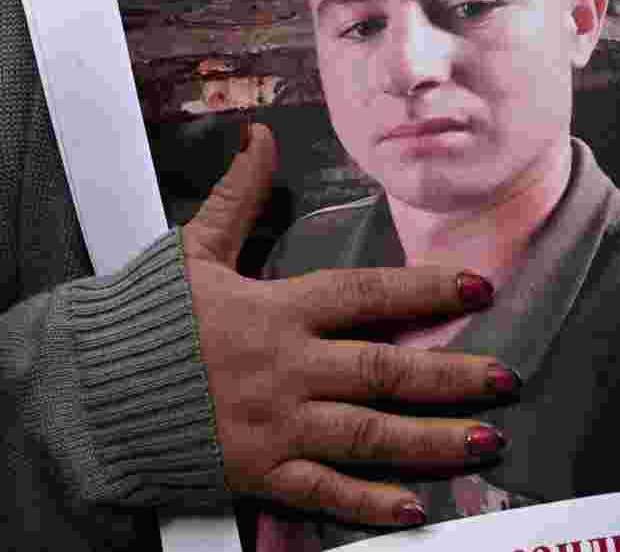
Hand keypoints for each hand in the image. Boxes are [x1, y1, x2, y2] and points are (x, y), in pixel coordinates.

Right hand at [182, 123, 518, 526]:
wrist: (82, 390)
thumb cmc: (142, 318)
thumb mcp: (193, 249)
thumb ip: (238, 196)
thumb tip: (259, 137)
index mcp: (276, 310)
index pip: (367, 295)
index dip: (428, 290)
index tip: (480, 287)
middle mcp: (286, 368)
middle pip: (384, 371)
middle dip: (454, 376)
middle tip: (509, 379)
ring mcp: (274, 425)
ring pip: (367, 436)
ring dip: (432, 442)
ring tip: (486, 442)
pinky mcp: (255, 472)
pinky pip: (320, 492)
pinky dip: (367, 504)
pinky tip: (414, 510)